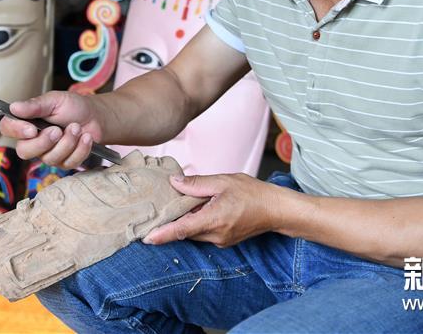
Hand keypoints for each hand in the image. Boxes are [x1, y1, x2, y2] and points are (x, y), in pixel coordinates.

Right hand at [0, 90, 105, 168]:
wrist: (97, 116)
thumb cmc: (74, 106)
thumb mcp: (54, 100)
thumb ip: (34, 105)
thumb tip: (14, 107)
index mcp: (27, 122)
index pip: (8, 129)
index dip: (16, 131)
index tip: (31, 128)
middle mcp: (34, 140)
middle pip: (24, 151)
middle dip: (43, 142)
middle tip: (58, 130)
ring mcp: (49, 154)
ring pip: (49, 158)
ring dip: (67, 142)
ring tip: (77, 127)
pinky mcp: (65, 162)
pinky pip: (68, 163)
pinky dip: (80, 149)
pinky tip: (86, 137)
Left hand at [143, 174, 283, 246]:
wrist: (276, 209)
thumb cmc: (252, 193)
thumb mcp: (223, 181)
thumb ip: (196, 184)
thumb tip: (174, 182)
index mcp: (214, 219)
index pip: (182, 230)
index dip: (163, 234)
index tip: (146, 238)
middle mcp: (216, 234)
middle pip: (185, 231)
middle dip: (172, 222)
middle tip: (158, 210)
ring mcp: (220, 240)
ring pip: (194, 233)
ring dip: (186, 221)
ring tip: (181, 205)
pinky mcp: (224, 241)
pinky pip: (203, 233)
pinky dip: (197, 223)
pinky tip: (200, 209)